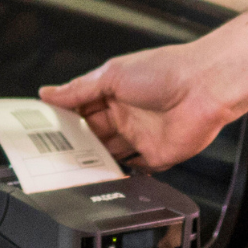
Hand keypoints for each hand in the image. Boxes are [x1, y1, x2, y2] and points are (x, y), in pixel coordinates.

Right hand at [37, 44, 239, 171]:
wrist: (205, 88)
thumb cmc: (166, 70)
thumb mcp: (112, 74)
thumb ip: (79, 89)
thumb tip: (49, 93)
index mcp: (114, 92)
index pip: (81, 109)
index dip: (63, 120)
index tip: (42, 130)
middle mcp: (126, 115)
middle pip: (92, 135)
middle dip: (73, 144)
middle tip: (51, 153)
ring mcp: (140, 137)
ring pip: (108, 155)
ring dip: (92, 161)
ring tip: (71, 168)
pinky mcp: (156, 156)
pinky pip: (133, 170)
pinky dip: (119, 175)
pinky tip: (103, 177)